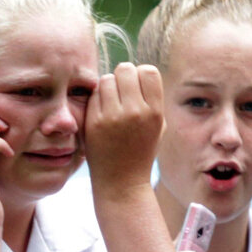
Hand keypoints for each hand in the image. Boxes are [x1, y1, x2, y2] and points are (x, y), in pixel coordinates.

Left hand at [84, 63, 163, 200]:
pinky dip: (97, 100)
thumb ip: (151, 99)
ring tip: (111, 104)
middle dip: (122, 78)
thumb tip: (137, 72)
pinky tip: (101, 114)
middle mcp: (136, 112)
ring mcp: (113, 117)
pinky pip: (94, 95)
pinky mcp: (94, 122)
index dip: (141, 75)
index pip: (149, 71)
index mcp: (155, 112)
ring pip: (107, 79)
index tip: (137, 88)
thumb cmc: (140, 151)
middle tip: (121, 94)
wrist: (122, 182)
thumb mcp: (157, 127)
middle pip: (126, 69)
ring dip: (108, 87)